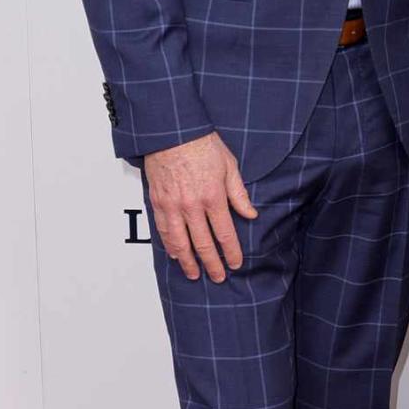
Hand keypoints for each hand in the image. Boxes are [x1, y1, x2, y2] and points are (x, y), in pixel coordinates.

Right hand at [144, 132, 257, 281]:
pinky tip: (175, 255)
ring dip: (188, 261)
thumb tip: (251, 214)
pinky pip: (163, 230)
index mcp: (213, 197)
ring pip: (180, 242)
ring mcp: (172, 205)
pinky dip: (169, 245)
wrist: (172, 132)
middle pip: (203, 244)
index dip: (231, 252)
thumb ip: (238, 194)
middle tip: (218, 277)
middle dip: (211, 264)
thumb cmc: (202, 145)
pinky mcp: (158, 202)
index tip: (235, 263)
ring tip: (195, 274)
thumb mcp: (229, 166)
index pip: (225, 234)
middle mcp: (192, 205)